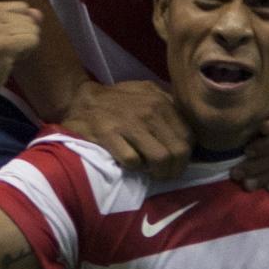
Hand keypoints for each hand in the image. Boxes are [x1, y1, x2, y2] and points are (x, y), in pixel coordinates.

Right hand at [69, 75, 192, 177]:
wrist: (80, 99)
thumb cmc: (118, 100)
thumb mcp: (148, 93)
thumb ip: (169, 106)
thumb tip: (188, 134)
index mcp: (162, 102)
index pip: (189, 137)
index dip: (185, 156)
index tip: (175, 163)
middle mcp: (150, 111)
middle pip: (178, 151)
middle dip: (173, 170)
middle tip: (163, 175)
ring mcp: (130, 123)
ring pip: (160, 159)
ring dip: (156, 172)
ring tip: (149, 173)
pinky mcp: (109, 134)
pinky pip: (133, 161)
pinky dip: (134, 168)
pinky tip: (129, 164)